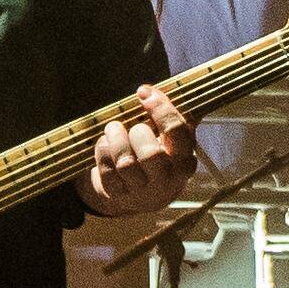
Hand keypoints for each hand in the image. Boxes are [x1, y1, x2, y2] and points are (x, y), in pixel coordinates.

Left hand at [85, 84, 196, 215]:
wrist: (143, 196)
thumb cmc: (159, 157)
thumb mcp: (172, 140)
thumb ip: (172, 116)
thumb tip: (162, 91)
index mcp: (185, 161)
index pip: (177, 131)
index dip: (160, 108)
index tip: (143, 93)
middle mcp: (167, 180)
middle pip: (151, 154)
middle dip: (137, 133)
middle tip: (132, 125)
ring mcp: (142, 191)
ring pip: (126, 164)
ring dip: (116, 140)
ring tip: (112, 129)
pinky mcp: (119, 196)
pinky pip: (107, 172)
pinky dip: (103, 153)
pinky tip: (105, 145)